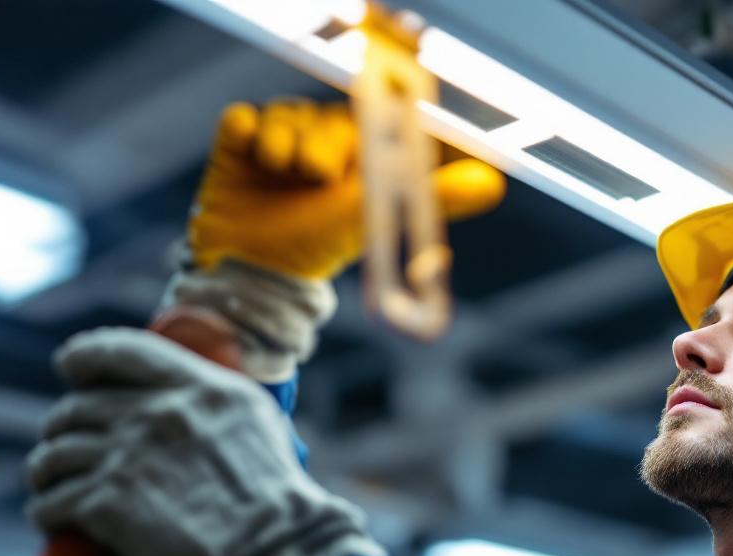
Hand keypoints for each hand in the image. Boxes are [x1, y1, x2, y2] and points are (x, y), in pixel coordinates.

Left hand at [25, 328, 385, 555]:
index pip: (125, 351)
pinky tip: (49, 519)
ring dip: (46, 468)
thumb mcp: (262, 436)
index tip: (70, 366)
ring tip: (49, 486)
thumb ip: (224, 417)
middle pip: (81, 406)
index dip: (86, 356)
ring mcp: (130, 456)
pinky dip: (44, 510)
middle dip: (62, 425)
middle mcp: (163, 413)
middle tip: (64, 447)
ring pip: (57, 452)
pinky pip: (53, 501)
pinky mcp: (108, 504)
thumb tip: (194, 420)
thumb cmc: (281, 514)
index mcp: (205, 389)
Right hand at [188, 99, 505, 280]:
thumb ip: (441, 199)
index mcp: (360, 149)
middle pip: (326, 110)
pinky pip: (245, 116)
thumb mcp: (384, 219)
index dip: (376, 103)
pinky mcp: (239, 140)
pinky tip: (255, 161)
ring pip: (286, 112)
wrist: (256, 273)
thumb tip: (493, 183)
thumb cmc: (321, 247)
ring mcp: (281, 136)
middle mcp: (321, 137)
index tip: (370, 128)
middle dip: (323, 140)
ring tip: (282, 176)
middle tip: (317, 174)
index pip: (374, 107)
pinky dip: (249, 136)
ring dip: (285, 145)